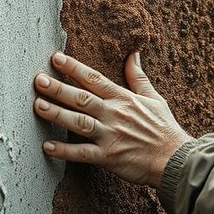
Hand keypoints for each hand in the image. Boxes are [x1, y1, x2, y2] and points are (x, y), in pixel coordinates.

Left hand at [33, 51, 193, 187]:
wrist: (175, 160)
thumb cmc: (164, 129)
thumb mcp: (154, 97)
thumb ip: (138, 77)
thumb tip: (133, 53)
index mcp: (123, 99)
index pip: (94, 79)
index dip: (74, 68)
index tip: (56, 58)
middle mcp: (114, 114)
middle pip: (81, 98)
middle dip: (58, 88)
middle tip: (38, 80)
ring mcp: (110, 136)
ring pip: (79, 122)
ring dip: (57, 114)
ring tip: (38, 106)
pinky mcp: (108, 157)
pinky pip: (82, 154)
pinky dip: (64, 151)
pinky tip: (47, 146)